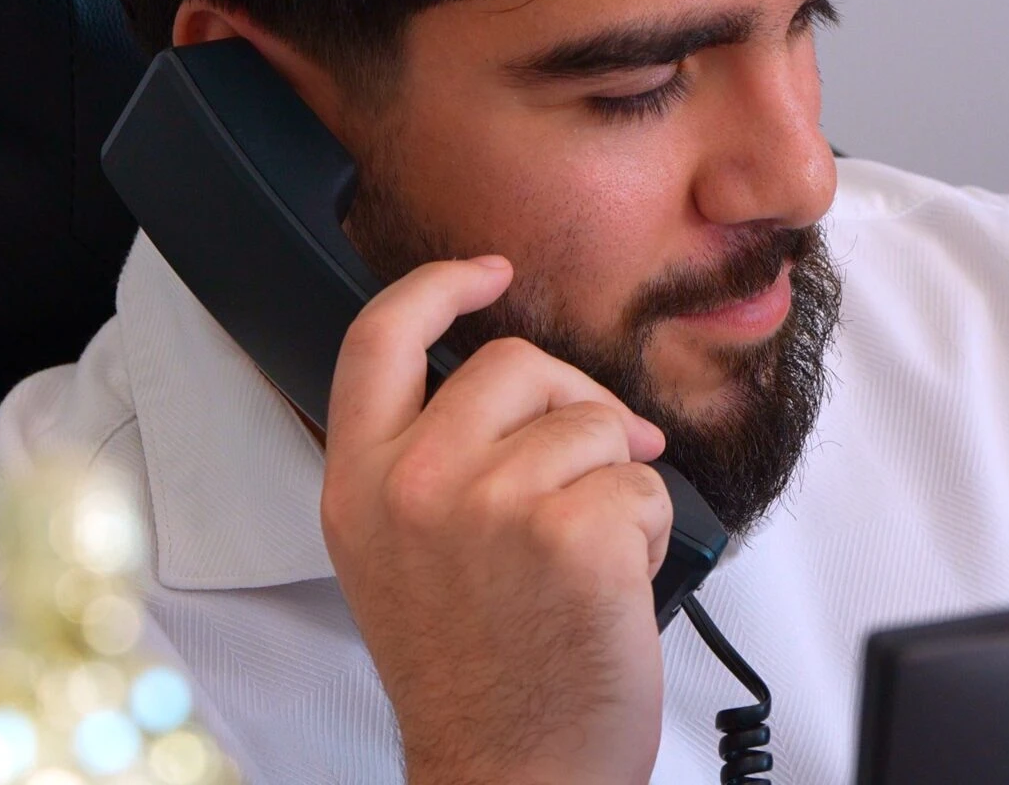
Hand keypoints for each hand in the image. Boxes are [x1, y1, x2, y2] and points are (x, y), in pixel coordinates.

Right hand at [318, 256, 671, 784]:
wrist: (511, 772)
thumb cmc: (473, 676)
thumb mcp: (398, 556)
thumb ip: (424, 462)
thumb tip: (518, 392)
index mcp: (359, 484)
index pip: (377, 336)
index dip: (440, 286)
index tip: (489, 273)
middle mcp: (412, 484)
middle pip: (516, 365)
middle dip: (575, 404)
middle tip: (598, 460)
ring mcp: (491, 504)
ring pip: (594, 424)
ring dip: (616, 481)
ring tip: (590, 555)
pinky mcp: (571, 532)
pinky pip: (642, 482)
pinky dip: (650, 528)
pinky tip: (614, 583)